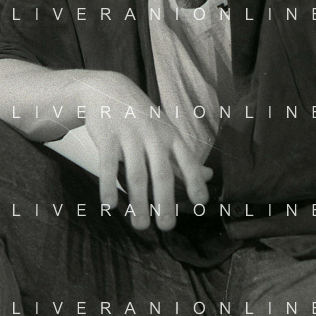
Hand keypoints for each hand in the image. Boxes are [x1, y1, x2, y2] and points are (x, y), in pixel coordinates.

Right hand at [74, 71, 211, 230]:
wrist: (107, 89)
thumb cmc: (141, 117)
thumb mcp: (166, 131)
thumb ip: (183, 157)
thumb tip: (209, 176)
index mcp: (170, 134)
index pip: (187, 160)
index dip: (195, 180)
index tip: (201, 203)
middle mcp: (153, 134)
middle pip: (161, 172)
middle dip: (165, 201)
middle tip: (166, 226)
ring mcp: (129, 135)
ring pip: (136, 173)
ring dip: (138, 202)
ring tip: (140, 226)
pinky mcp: (106, 137)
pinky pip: (107, 165)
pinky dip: (108, 186)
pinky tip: (110, 206)